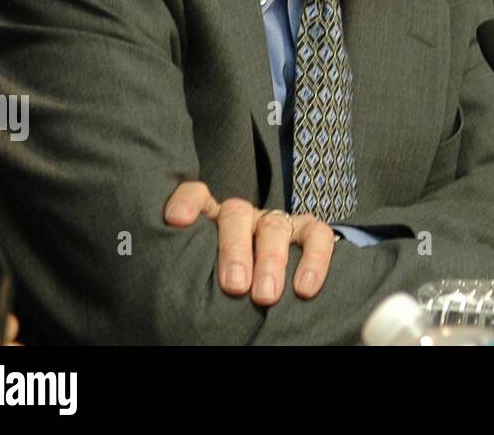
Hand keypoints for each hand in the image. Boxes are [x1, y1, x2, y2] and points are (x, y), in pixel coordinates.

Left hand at [164, 181, 336, 305]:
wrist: (270, 289)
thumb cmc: (229, 284)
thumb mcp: (207, 275)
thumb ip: (196, 274)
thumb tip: (175, 298)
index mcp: (213, 220)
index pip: (197, 195)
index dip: (187, 202)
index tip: (177, 220)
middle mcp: (244, 216)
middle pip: (236, 215)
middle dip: (235, 250)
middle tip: (234, 286)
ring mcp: (278, 221)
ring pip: (274, 226)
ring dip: (271, 261)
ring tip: (265, 296)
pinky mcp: (309, 231)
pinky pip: (317, 236)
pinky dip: (313, 260)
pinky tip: (305, 287)